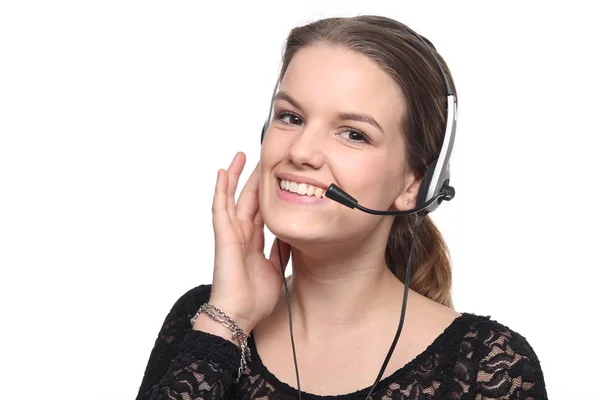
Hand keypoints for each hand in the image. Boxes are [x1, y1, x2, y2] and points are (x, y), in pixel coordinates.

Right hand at [208, 152, 290, 332]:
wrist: (240, 315)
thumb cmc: (254, 297)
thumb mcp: (276, 268)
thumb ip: (280, 249)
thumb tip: (289, 236)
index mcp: (254, 241)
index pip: (262, 210)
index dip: (268, 192)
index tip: (277, 175)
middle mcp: (242, 233)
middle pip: (249, 199)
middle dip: (255, 178)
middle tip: (263, 157)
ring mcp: (231, 233)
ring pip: (233, 198)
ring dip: (236, 176)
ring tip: (241, 156)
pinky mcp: (223, 236)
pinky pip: (221, 208)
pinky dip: (221, 190)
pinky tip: (222, 172)